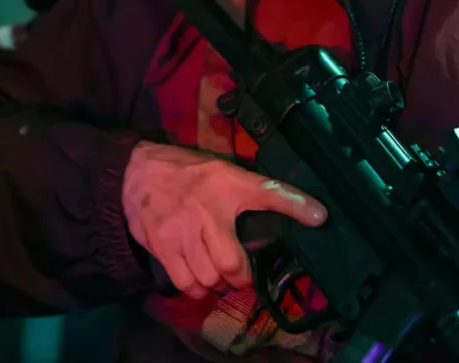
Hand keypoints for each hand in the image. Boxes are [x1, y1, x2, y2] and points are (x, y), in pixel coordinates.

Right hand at [123, 142, 326, 298]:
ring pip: (209, 277)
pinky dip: (196, 288)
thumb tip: (284, 208)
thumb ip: (250, 189)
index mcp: (230, 183)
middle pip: (232, 263)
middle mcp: (208, 209)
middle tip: (241, 275)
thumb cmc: (189, 172)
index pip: (270, 191)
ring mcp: (183, 230)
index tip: (320, 217)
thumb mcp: (224, 171)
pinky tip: (199, 279)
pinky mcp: (162, 246)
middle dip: (240, 277)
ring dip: (217, 284)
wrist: (138, 172)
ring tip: (219, 278)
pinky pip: (185, 282)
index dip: (297, 204)